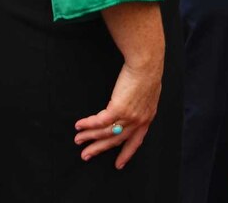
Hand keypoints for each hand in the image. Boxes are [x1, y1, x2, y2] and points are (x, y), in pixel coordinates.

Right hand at [74, 2, 163, 167]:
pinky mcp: (118, 108)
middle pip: (117, 140)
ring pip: (106, 132)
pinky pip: (99, 121)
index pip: (136, 140)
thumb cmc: (148, 71)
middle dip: (100, 148)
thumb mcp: (149, 92)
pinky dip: (88, 124)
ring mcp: (129, 116)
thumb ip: (142, 103)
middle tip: (86, 155)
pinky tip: (79, 125)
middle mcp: (139, 120)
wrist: (146, 63)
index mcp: (148, 116)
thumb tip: (133, 106)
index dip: (126, 153)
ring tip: (78, 140)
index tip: (118, 164)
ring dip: (89, 137)